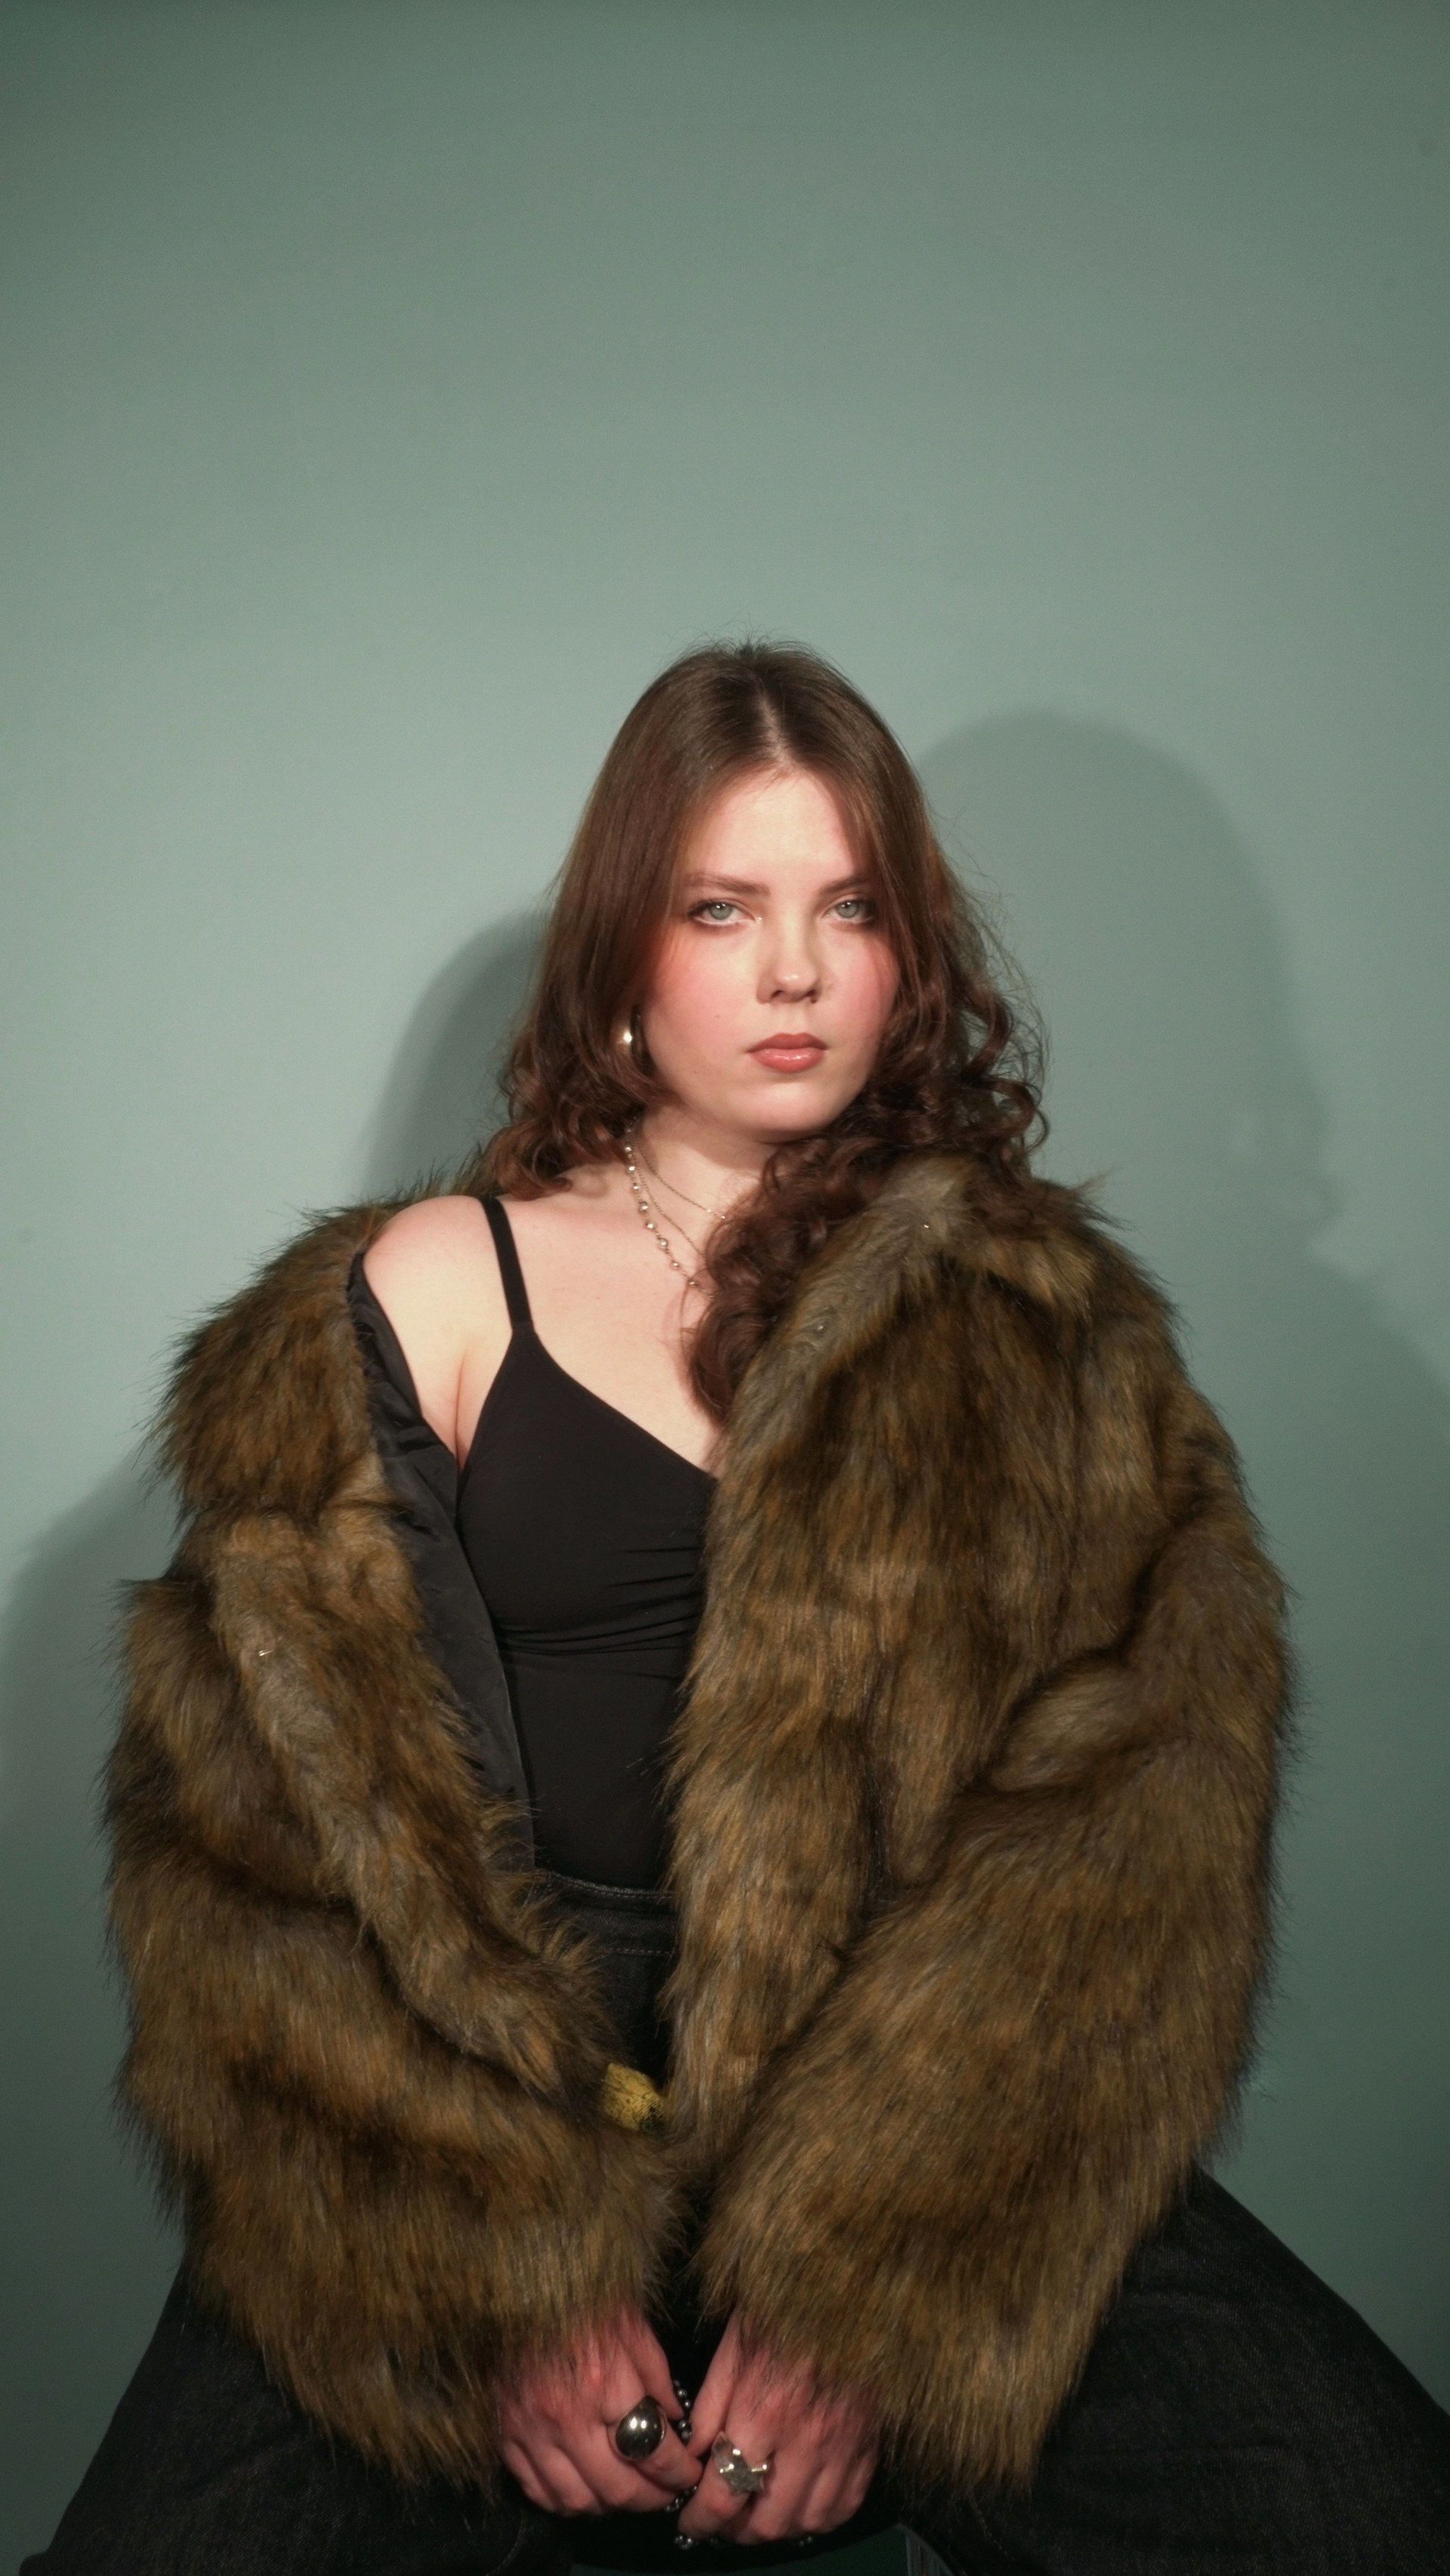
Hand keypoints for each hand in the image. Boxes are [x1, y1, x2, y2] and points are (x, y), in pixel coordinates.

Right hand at [497, 2310, 698, 2515]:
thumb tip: (675, 2420)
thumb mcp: (631, 2325)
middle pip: (618, 2487)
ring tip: (628, 2494)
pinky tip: (584, 2492)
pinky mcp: (506, 2436)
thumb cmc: (580, 2297)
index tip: (690, 2474)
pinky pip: (537, 2491)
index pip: (654, 2451)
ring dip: (609, 2507)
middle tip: (666, 2493)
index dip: (679, 2472)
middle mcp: (567, 2417)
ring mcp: (531, 2431)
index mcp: (605, 2383)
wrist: (516, 2283)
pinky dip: (565, 2502)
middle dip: (651, 2498)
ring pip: (578, 2500)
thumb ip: (656, 2376)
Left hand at [677, 2312, 878, 2543]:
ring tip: (757, 2513)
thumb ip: (709, 2407)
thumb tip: (691, 2457)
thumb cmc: (784, 2310)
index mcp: (764, 2413)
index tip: (690, 2521)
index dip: (700, 2520)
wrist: (848, 2288)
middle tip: (721, 2520)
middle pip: (767, 2523)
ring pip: (807, 2522)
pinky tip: (801, 2504)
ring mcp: (843, 2447)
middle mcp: (806, 2440)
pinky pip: (845, 2505)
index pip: (724, 2496)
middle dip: (735, 2532)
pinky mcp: (868, 2444)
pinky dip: (820, 2517)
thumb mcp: (733, 2347)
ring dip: (777, 2529)